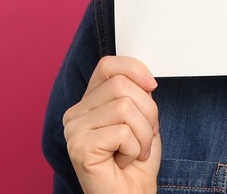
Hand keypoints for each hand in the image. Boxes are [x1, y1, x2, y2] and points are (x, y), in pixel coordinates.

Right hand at [63, 56, 160, 193]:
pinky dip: (134, 148)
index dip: (134, 68)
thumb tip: (143, 76)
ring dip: (143, 133)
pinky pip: (122, 132)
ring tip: (134, 151)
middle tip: (145, 136)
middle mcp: (75, 113)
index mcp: (89, 102)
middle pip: (121, 85)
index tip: (152, 85)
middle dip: (147, 111)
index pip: (108, 65)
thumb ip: (138, 93)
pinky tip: (124, 160)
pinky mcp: (79, 147)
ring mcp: (74, 130)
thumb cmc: (136, 160)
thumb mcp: (142, 117)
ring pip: (124, 107)